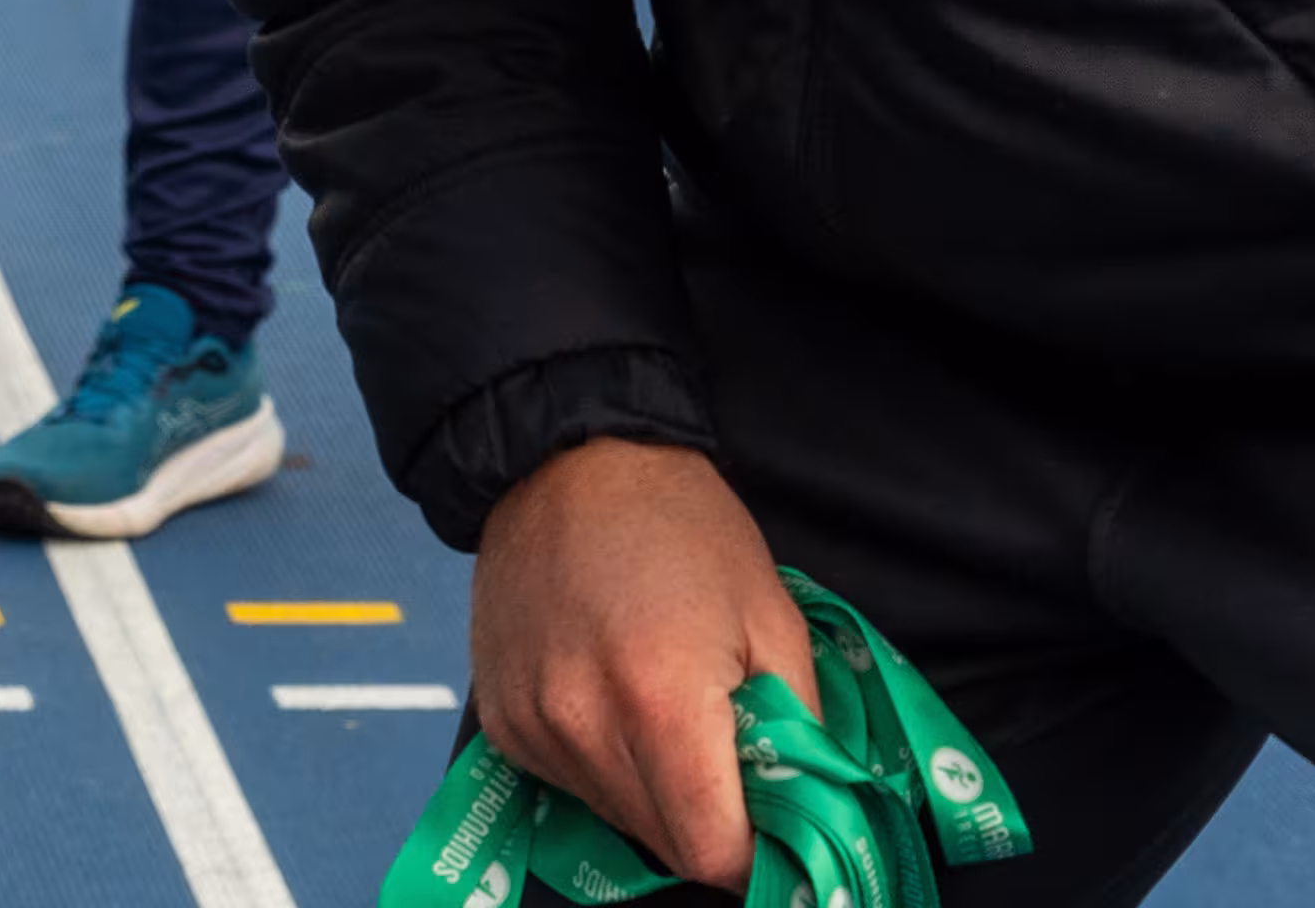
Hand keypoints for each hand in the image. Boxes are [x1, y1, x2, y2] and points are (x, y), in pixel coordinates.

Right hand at [470, 440, 819, 887]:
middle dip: (711, 825)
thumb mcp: (774, 619)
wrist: (568, 457)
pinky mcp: (501, 718)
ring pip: (615, 817)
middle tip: (733, 766)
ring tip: (667, 718)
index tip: (777, 830)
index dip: (758, 857)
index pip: (714, 853)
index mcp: (663, 703)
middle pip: (664, 844)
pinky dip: (602, 765)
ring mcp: (532, 723)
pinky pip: (567, 782)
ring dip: (655, 796)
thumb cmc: (685, 529)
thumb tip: (813, 819)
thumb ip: (801, 733)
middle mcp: (583, 725)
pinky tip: (613, 701)